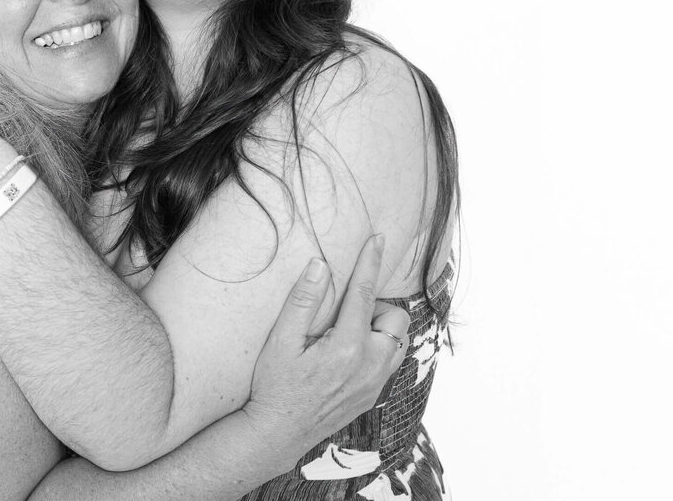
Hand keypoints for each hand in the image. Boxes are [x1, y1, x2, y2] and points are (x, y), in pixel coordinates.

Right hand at [244, 236, 409, 462]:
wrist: (277, 433)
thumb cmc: (275, 386)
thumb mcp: (281, 340)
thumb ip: (303, 300)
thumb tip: (319, 266)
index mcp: (347, 347)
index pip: (364, 293)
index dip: (370, 262)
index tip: (377, 239)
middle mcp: (369, 366)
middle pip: (396, 319)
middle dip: (377, 307)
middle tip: (346, 311)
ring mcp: (373, 384)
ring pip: (397, 343)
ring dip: (380, 330)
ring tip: (348, 332)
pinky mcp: (372, 396)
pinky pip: (388, 363)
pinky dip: (377, 350)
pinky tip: (347, 354)